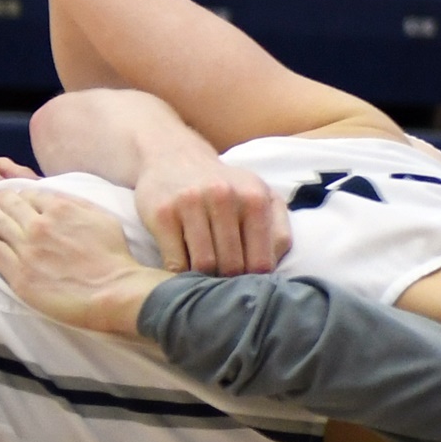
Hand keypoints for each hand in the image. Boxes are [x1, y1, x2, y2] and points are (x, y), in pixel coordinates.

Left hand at [0, 186, 172, 334]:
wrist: (114, 292)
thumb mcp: (104, 219)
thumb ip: (80, 205)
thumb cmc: (115, 258)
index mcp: (60, 210)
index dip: (22, 194)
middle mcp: (38, 225)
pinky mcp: (19, 273)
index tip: (17, 197)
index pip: (31, 194)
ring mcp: (26, 249)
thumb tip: (59, 198)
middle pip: (9, 204)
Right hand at [135, 151, 285, 274]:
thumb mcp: (261, 197)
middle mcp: (224, 197)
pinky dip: (179, 273)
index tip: (246, 284)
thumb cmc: (226, 187)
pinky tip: (183, 269)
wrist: (174, 157)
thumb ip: (278, 231)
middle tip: (222, 285)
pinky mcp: (162, 213)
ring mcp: (191, 203)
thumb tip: (272, 269)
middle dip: (228, 282)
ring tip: (204, 278)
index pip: (261, 261)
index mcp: (255, 198)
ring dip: (203, 279)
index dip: (254, 281)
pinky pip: (174, 260)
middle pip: (232, 266)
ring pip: (203, 265)